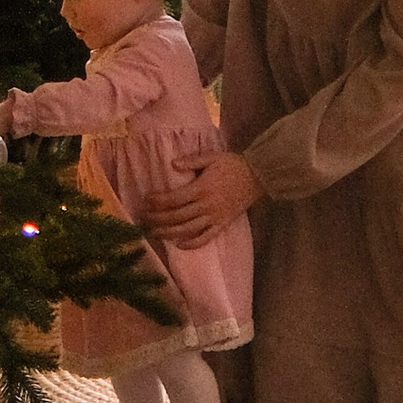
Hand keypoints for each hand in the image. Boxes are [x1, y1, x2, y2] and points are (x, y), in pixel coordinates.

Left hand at [143, 141, 259, 248]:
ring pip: (187, 229)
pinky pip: (206, 237)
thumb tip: (172, 164)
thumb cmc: (233, 164)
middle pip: (177, 216)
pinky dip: (192, 244)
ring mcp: (214, 217)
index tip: (146, 200)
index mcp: (201, 188)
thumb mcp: (212, 157)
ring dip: (169, 233)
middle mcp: (206, 205)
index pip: (173, 199)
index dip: (158, 201)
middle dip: (158, 218)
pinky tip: (179, 245)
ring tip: (154, 233)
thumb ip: (191, 161)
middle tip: (144, 218)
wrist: (258, 176)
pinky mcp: (223, 224)